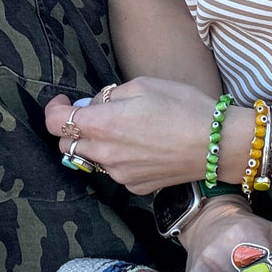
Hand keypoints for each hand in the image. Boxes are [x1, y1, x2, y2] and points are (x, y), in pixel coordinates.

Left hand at [44, 78, 215, 192]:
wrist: (217, 144)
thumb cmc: (184, 107)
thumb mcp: (143, 85)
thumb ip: (108, 95)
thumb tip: (92, 105)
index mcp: (103, 124)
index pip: (55, 123)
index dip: (54, 109)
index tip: (63, 102)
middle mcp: (105, 153)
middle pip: (68, 144)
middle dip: (73, 128)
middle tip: (94, 114)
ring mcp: (119, 174)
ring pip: (92, 159)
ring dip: (97, 144)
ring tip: (124, 130)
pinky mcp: (135, 186)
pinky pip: (115, 171)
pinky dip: (119, 159)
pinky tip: (142, 147)